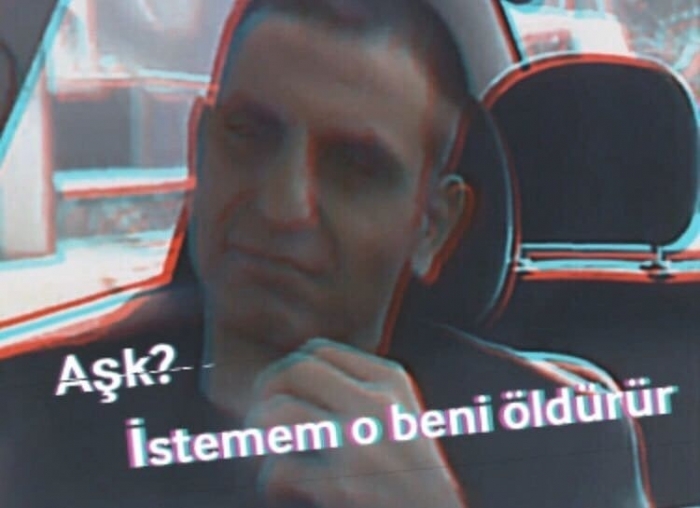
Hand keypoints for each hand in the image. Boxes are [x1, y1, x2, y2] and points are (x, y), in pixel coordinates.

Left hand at [246, 338, 466, 507]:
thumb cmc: (414, 480)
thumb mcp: (402, 419)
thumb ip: (361, 394)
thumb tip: (292, 376)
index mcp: (392, 382)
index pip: (319, 350)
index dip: (291, 371)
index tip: (286, 396)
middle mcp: (376, 404)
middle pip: (296, 369)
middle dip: (267, 391)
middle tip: (262, 418)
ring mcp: (359, 444)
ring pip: (280, 412)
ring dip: (259, 435)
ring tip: (264, 452)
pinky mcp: (342, 487)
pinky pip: (279, 469)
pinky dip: (270, 482)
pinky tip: (281, 491)